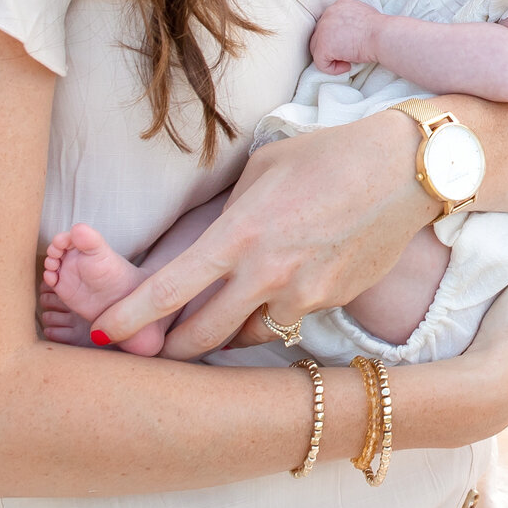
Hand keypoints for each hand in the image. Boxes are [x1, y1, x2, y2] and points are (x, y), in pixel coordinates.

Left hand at [87, 114, 433, 357]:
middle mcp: (267, 274)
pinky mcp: (333, 303)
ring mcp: (303, 295)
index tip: (101, 333)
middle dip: (169, 349)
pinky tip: (267, 303)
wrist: (405, 170)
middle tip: (151, 351)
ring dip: (221, 337)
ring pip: (244, 337)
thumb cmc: (328, 156)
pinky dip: (268, 319)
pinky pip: (286, 322)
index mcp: (239, 234)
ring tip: (205, 330)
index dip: (128, 317)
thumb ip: (231, 215)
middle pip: (200, 336)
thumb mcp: (262, 171)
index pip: (169, 289)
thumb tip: (214, 244)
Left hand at [310, 0, 378, 73]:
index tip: (349, 44)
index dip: (337, 37)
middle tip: (348, 55)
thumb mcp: (364, 15)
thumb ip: (351, 20)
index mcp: (338, 5)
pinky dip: (332, 69)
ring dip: (331, 58)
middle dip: (331, 47)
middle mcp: (327, 14)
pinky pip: (321, 62)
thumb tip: (348, 33)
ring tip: (348, 61)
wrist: (382, 35)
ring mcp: (323, 29)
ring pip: (317, 48)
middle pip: (320, 34)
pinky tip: (347, 66)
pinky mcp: (323, 46)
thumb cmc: (380, 30)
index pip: (329, 23)